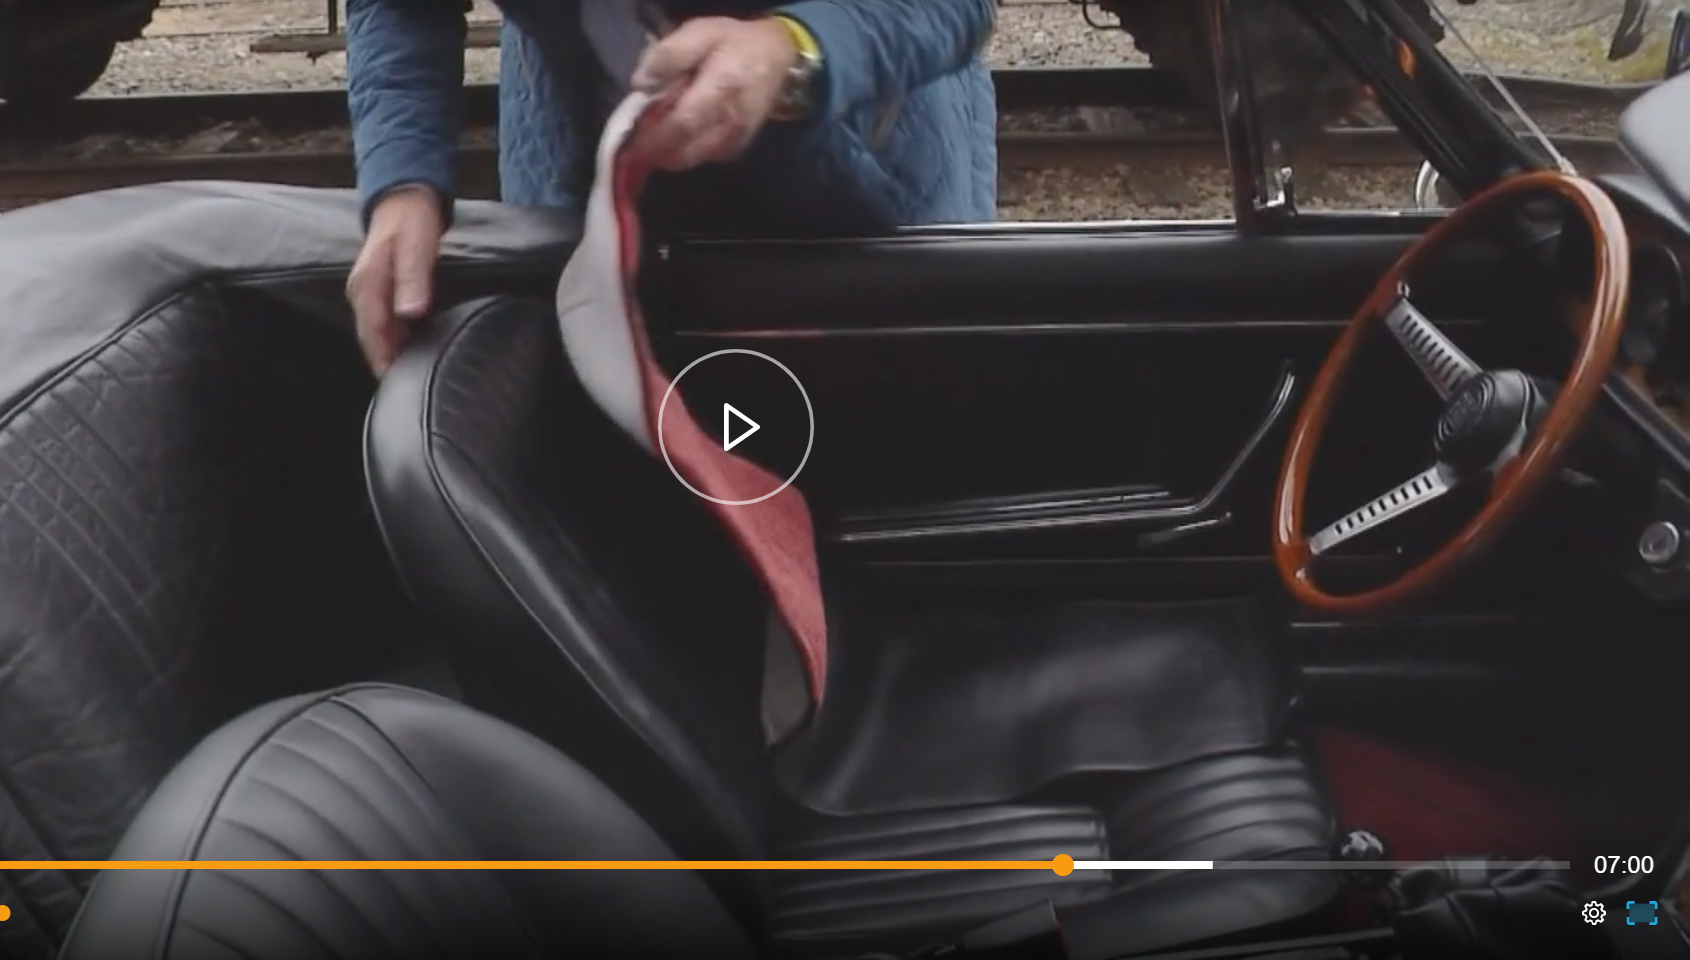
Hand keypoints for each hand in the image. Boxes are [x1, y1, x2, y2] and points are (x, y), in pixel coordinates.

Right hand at [347, 186, 443, 374]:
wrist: (404, 200)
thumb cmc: (413, 222)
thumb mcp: (418, 247)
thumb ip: (414, 279)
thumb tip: (410, 313)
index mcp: (368, 284)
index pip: (373, 333)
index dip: (385, 360)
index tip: (398, 383)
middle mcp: (362, 292)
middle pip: (371, 338)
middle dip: (385, 363)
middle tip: (406, 390)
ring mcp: (367, 293)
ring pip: (375, 333)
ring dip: (389, 354)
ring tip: (410, 377)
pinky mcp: (377, 292)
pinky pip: (382, 323)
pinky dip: (393, 340)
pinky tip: (409, 351)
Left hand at [630, 16, 799, 171]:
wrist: (777, 56)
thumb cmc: (734, 42)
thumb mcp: (700, 32)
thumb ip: (669, 55)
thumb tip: (640, 83)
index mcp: (719, 91)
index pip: (681, 126)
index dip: (653, 139)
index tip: (630, 142)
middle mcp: (730, 122)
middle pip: (685, 152)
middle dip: (657, 152)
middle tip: (637, 143)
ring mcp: (737, 138)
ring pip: (694, 159)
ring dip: (670, 154)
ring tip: (655, 138)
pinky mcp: (739, 146)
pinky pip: (706, 158)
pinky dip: (687, 153)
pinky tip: (679, 137)